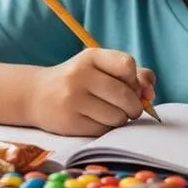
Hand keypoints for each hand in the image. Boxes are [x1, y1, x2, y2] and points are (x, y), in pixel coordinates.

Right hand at [29, 48, 155, 135]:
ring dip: (120, 119)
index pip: (127, 65)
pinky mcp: (69, 122)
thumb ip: (134, 75)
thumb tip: (150, 93)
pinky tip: (95, 121)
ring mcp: (72, 99)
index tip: (128, 85)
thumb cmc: (79, 81)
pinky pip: (104, 131)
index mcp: (90, 56)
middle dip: (134, 106)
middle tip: (129, 108)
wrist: (37, 95)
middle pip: (126, 95)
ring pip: (117, 117)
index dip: (134, 79)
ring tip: (108, 113)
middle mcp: (79, 75)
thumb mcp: (101, 68)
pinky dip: (106, 129)